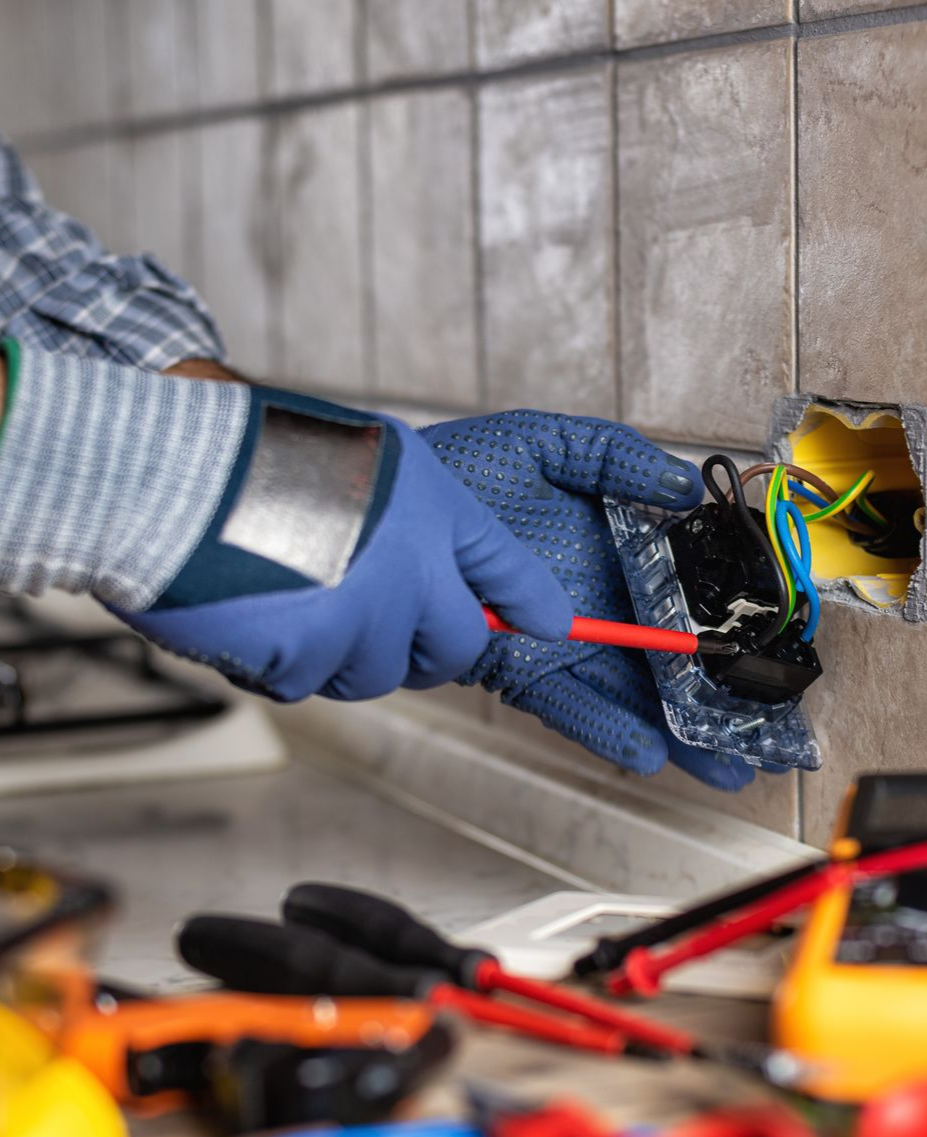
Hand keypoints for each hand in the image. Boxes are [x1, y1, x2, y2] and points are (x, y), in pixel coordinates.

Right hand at [117, 390, 572, 700]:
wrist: (169, 473)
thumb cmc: (251, 454)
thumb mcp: (361, 457)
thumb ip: (410, 518)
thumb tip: (433, 584)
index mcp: (427, 506)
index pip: (505, 568)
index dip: (529, 603)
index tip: (548, 624)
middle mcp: (409, 566)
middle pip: (453, 649)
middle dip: (424, 647)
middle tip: (379, 622)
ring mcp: (361, 617)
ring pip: (376, 672)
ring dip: (342, 651)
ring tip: (293, 594)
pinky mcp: (307, 658)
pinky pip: (308, 682)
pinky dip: (280, 660)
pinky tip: (253, 611)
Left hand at [420, 410, 756, 789]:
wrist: (389, 508)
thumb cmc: (464, 471)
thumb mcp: (547, 445)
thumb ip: (615, 457)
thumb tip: (684, 487)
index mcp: (613, 553)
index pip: (683, 595)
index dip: (726, 626)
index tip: (771, 653)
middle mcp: (596, 604)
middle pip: (667, 660)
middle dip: (718, 701)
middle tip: (772, 739)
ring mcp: (559, 643)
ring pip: (630, 695)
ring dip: (678, 733)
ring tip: (728, 765)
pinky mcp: (517, 671)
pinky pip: (567, 705)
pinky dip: (605, 729)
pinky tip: (646, 752)